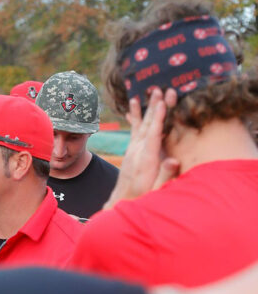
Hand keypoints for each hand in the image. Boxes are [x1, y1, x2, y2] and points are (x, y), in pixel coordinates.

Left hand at [104, 88, 179, 208]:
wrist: (121, 203)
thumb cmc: (142, 198)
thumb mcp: (156, 190)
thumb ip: (165, 175)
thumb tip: (173, 160)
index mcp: (145, 160)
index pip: (153, 135)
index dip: (159, 118)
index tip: (162, 102)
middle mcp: (137, 152)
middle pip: (146, 126)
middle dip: (152, 107)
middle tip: (156, 89)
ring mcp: (133, 151)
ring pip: (139, 126)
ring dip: (142, 110)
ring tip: (140, 94)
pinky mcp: (131, 152)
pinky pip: (134, 132)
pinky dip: (135, 119)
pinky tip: (132, 109)